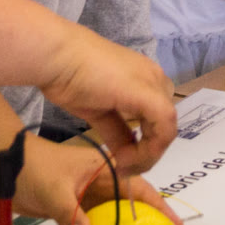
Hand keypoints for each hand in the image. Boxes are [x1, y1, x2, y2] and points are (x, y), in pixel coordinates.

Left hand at [0, 144, 181, 224]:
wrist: (7, 168)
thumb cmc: (33, 169)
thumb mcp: (53, 190)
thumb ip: (69, 214)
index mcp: (105, 168)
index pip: (139, 188)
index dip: (159, 207)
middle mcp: (102, 182)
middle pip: (132, 204)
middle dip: (151, 223)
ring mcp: (90, 195)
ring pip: (116, 216)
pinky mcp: (77, 207)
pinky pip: (98, 224)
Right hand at [38, 31, 175, 173]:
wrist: (58, 58)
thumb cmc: (70, 76)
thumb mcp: (98, 111)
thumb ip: (116, 129)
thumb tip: (124, 153)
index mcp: (143, 79)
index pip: (157, 117)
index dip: (146, 144)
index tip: (124, 162)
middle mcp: (153, 79)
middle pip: (164, 124)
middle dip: (148, 151)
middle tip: (125, 166)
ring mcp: (153, 85)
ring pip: (167, 129)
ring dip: (148, 155)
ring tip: (125, 166)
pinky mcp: (149, 95)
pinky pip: (163, 129)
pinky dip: (149, 151)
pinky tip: (126, 160)